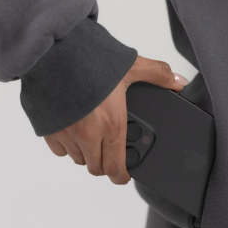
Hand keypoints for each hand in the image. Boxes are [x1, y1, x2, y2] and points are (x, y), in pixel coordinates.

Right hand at [44, 56, 187, 184]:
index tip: (124, 174)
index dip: (121, 176)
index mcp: (112, 126)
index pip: (116, 169)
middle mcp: (88, 135)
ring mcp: (67, 134)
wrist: (54, 52)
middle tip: (110, 152)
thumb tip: (179, 82)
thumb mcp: (131, 66)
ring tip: (93, 138)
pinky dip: (66, 146)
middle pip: (96, 167)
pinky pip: (58, 150)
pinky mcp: (48, 129)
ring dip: (87, 154)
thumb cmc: (91, 60)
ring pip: (78, 159)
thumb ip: (157, 74)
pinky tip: (72, 131)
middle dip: (105, 163)